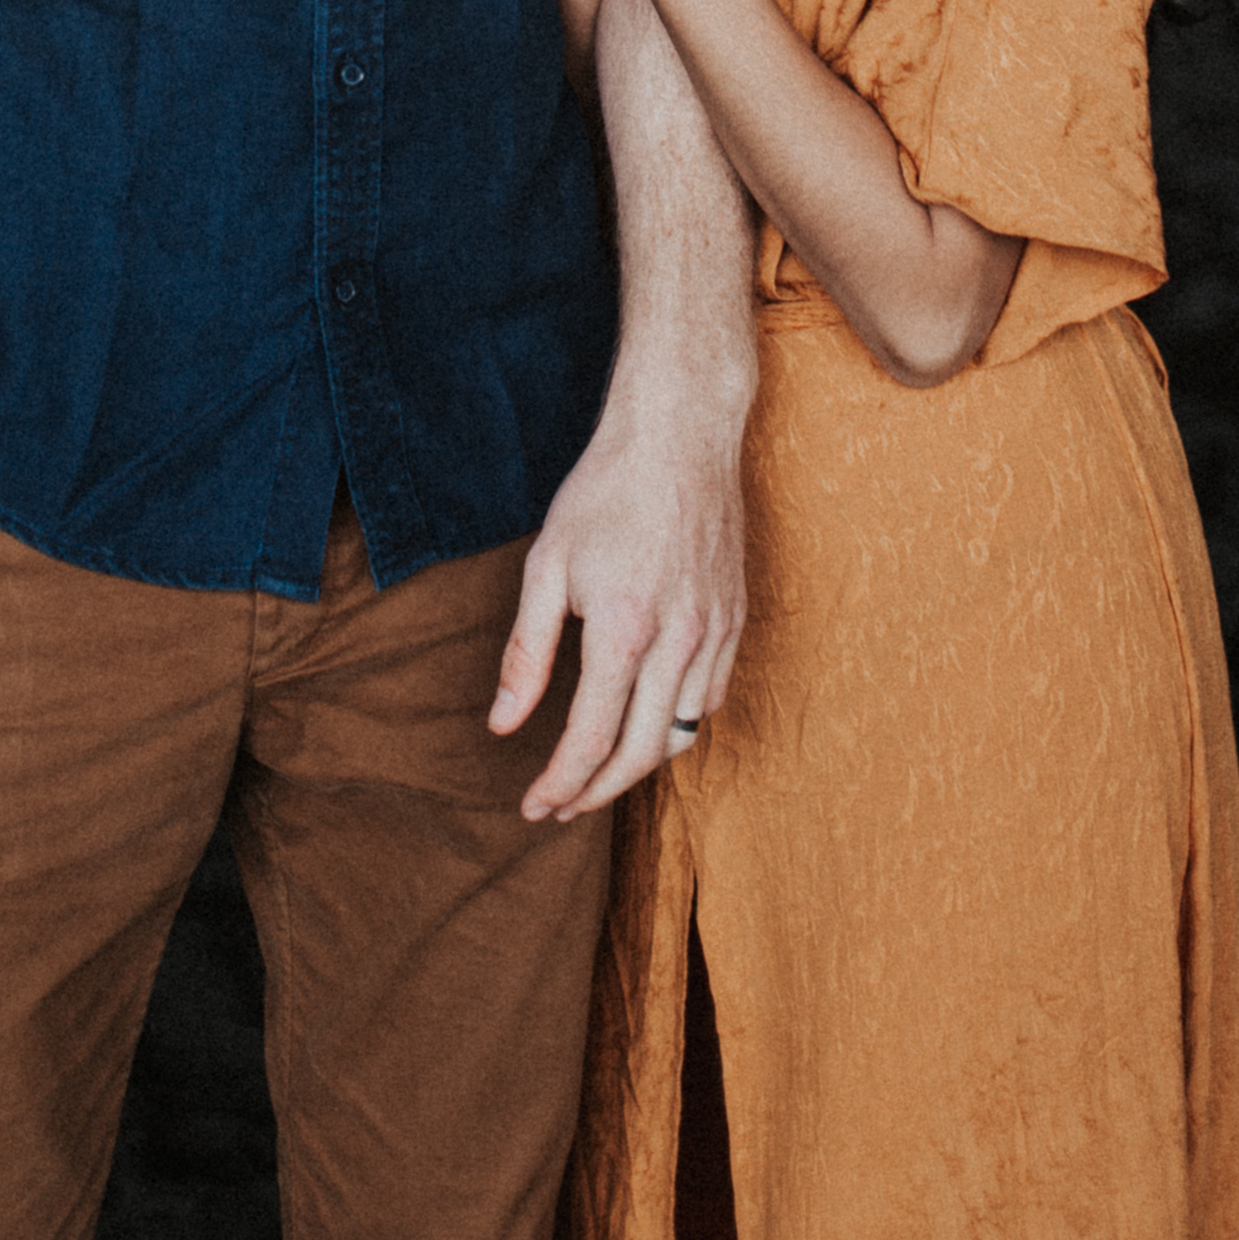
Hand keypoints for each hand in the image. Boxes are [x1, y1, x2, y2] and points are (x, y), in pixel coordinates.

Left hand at [489, 383, 747, 819]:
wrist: (680, 433)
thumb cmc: (605, 491)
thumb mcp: (546, 565)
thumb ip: (524, 653)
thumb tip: (502, 725)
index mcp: (624, 630)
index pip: (592, 741)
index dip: (560, 784)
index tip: (533, 806)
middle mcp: (679, 642)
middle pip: (642, 754)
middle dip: (598, 792)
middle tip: (562, 806)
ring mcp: (716, 632)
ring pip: (684, 733)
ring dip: (639, 765)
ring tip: (599, 772)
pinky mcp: (736, 618)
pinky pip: (713, 696)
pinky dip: (679, 723)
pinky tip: (649, 719)